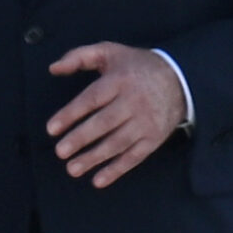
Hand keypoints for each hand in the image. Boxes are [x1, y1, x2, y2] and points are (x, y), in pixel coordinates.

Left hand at [46, 43, 184, 187]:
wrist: (181, 79)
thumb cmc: (135, 66)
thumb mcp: (109, 52)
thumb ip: (79, 57)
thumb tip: (53, 68)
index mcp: (120, 80)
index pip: (92, 99)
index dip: (71, 114)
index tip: (51, 129)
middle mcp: (134, 102)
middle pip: (104, 123)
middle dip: (81, 138)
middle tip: (60, 152)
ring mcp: (146, 122)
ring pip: (118, 143)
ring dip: (94, 158)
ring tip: (72, 169)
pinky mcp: (154, 138)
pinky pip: (135, 156)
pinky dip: (117, 170)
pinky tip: (98, 180)